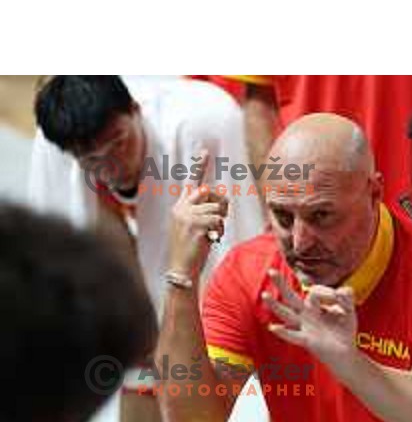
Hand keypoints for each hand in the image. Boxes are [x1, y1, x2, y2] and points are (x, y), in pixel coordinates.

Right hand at [167, 153, 228, 277]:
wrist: (181, 271)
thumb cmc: (192, 251)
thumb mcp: (196, 228)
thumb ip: (205, 212)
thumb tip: (220, 200)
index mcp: (180, 207)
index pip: (192, 183)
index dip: (199, 166)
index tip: (204, 150)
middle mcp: (181, 207)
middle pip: (211, 193)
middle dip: (221, 206)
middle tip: (218, 223)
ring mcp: (186, 214)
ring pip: (217, 208)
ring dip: (220, 223)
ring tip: (211, 236)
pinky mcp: (194, 223)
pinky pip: (218, 219)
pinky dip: (220, 230)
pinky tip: (211, 239)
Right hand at [262, 269, 357, 364]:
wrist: (346, 353)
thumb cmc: (344, 330)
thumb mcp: (349, 310)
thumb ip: (347, 297)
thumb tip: (340, 290)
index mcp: (314, 306)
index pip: (314, 291)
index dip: (327, 292)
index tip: (339, 297)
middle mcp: (305, 315)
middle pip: (290, 297)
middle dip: (281, 284)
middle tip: (271, 270)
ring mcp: (304, 327)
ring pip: (286, 313)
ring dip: (275, 305)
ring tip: (265, 294)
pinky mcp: (307, 341)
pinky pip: (293, 335)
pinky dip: (283, 332)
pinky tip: (273, 327)